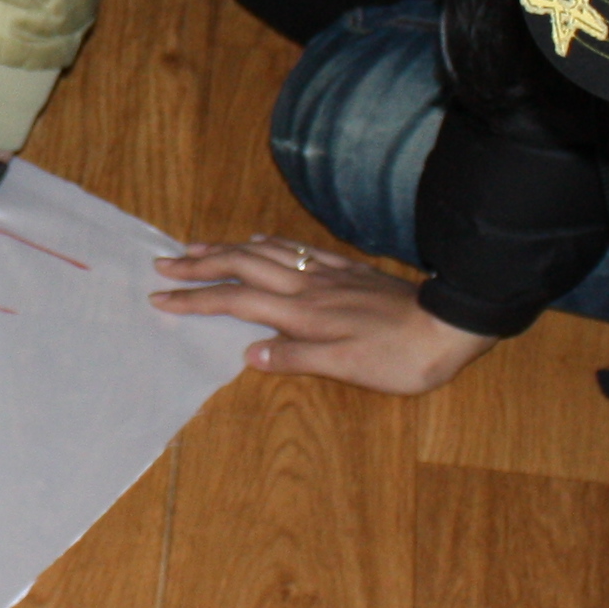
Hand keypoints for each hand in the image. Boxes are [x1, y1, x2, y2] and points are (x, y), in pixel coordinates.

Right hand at [149, 238, 493, 394]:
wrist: (448, 325)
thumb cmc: (399, 357)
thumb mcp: (347, 367)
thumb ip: (296, 358)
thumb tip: (248, 353)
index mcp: (301, 313)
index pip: (235, 303)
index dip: (195, 301)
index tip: (160, 300)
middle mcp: (307, 286)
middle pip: (241, 266)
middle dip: (199, 265)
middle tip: (163, 263)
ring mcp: (326, 273)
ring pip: (265, 252)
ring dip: (226, 248)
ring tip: (195, 247)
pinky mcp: (347, 269)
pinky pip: (297, 248)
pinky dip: (269, 243)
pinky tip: (260, 240)